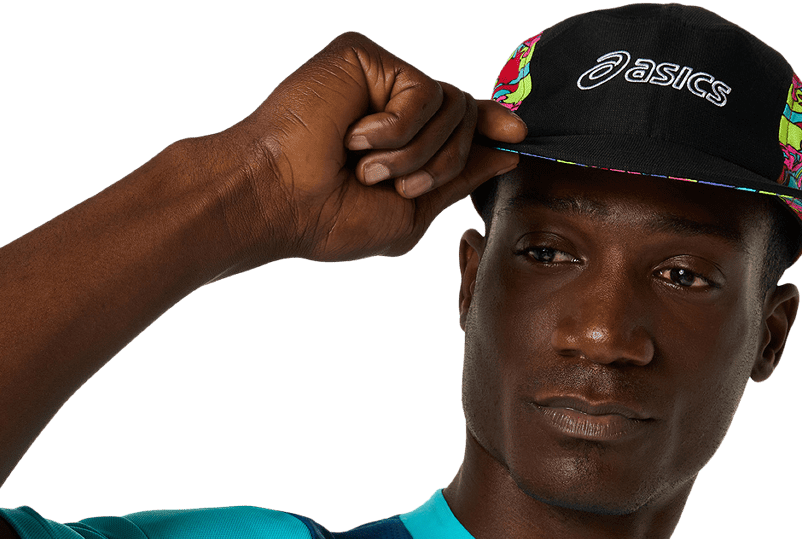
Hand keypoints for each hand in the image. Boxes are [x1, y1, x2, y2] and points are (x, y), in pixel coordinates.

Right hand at [218, 31, 526, 261]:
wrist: (282, 200)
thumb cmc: (330, 218)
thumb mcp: (409, 211)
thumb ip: (458, 180)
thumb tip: (505, 151)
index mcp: (402, 141)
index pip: (459, 123)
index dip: (491, 125)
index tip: (519, 136)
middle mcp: (392, 104)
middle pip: (464, 117)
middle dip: (443, 163)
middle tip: (395, 185)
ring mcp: (379, 79)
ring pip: (450, 105)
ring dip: (416, 154)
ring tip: (368, 168)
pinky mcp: (365, 58)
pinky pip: (422, 92)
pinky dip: (396, 131)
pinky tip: (356, 139)